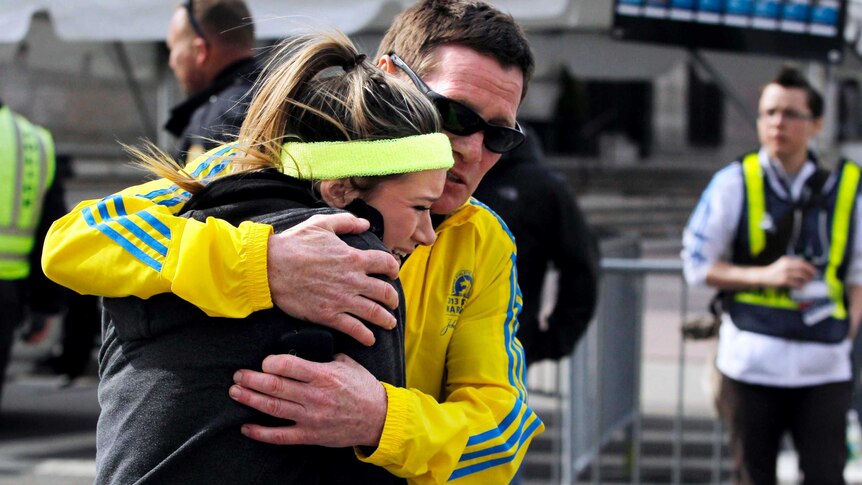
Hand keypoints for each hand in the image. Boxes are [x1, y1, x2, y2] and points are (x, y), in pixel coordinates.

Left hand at [228, 353, 387, 447]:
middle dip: (252, 379)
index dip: (271, 362)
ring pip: (273, 408)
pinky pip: (280, 436)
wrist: (378, 418)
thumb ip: (325, 356)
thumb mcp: (348, 363)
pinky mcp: (310, 435)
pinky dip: (261, 432)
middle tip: (238, 375)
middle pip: (275, 386)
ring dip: (251, 399)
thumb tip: (305, 348)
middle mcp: (315, 396)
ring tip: (236, 392)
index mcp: (324, 375)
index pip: (289, 365)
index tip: (263, 361)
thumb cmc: (363, 388)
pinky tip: (247, 427)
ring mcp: (311, 418)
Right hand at [267, 213, 400, 345]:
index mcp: (353, 258)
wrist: (270, 268)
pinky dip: (365, 336)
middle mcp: (353, 280)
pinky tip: (369, 339)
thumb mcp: (321, 224)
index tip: (392, 274)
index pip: (386, 264)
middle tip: (393, 303)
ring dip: (386, 319)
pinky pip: (354, 329)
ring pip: (374, 313)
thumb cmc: (294, 244)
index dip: (393, 269)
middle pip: (385, 292)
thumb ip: (346, 222)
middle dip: (393, 299)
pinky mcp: (328, 315)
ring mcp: (342, 299)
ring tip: (389, 323)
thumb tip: (364, 224)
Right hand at [761, 256, 817, 288]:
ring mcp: (785, 273)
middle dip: (810, 273)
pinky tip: (801, 287)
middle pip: (803, 268)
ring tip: (807, 282)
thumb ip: (791, 265)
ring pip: (801, 276)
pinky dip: (800, 286)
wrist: (762, 276)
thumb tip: (805, 269)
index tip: (815, 271)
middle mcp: (786, 265)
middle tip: (813, 277)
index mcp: (786, 260)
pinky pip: (796, 283)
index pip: (802, 262)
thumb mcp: (782, 264)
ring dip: (806, 280)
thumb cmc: (773, 271)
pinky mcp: (783, 280)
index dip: (810, 267)